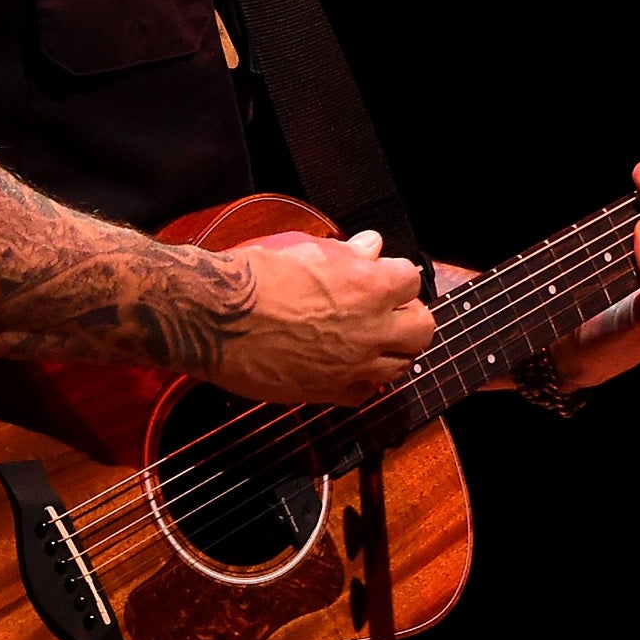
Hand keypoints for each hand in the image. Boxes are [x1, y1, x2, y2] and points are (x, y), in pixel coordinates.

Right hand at [205, 228, 432, 406]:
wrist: (217, 318)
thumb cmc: (256, 276)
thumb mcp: (306, 249)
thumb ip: (348, 253)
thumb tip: (372, 246)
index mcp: (371, 286)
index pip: (410, 280)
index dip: (394, 277)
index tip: (381, 278)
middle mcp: (371, 328)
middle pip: (422, 327)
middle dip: (408, 316)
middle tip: (387, 312)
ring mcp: (354, 365)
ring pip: (402, 364)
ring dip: (392, 350)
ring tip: (370, 341)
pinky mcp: (329, 392)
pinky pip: (367, 392)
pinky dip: (363, 381)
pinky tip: (347, 368)